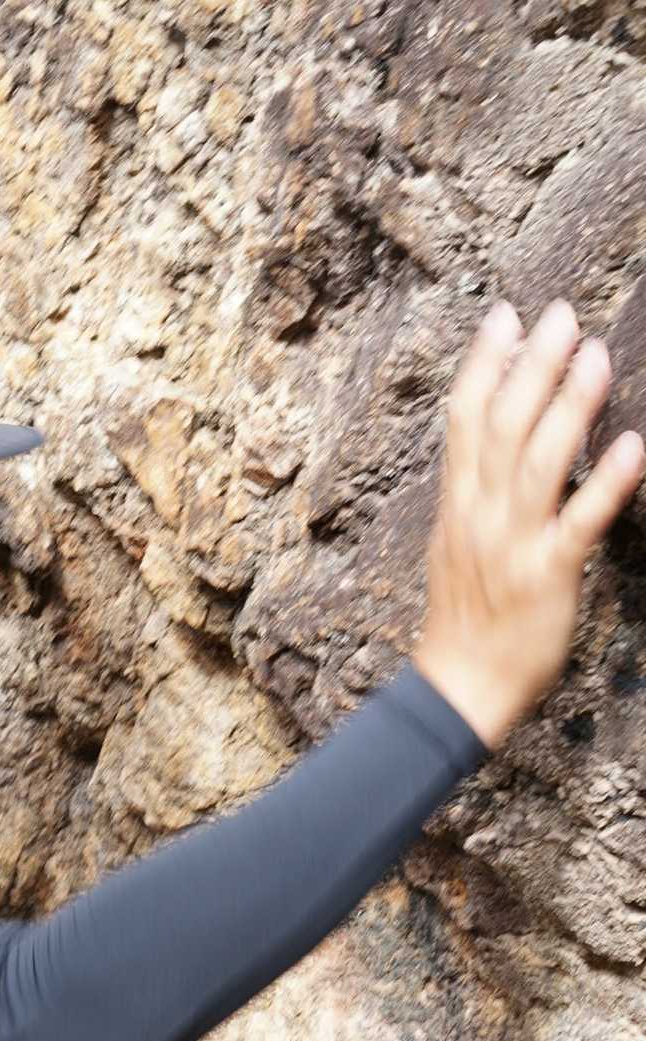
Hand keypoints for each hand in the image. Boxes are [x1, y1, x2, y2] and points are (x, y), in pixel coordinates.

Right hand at [414, 299, 645, 749]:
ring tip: (596, 357)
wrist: (460, 685)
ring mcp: (514, 544)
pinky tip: (633, 447)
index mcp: (457, 504)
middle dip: (532, 366)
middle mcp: (482, 514)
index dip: (484, 363)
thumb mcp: (453, 544)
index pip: (465, 419)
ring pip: (540, 463)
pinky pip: (580, 523)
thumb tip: (489, 448)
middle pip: (504, 426)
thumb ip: (472, 494)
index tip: (505, 316)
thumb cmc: (464, 618)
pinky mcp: (548, 575)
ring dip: (570, 407)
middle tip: (561, 315)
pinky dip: (607, 484)